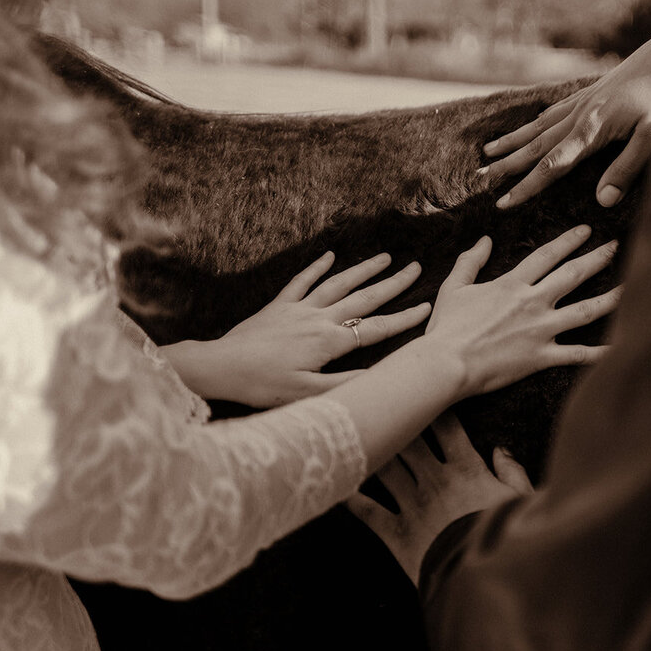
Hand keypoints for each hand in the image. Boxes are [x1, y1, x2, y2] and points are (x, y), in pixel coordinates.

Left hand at [162, 251, 430, 407]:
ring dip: (362, 269)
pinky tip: (330, 255)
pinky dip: (317, 267)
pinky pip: (301, 281)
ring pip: (337, 283)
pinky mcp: (278, 306)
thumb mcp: (308, 394)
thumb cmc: (264, 385)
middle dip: (392, 283)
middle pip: (362, 297)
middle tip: (415, 267)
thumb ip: (346, 383)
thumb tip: (380, 375)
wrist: (221, 366)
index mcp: (329, 341)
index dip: (404, 318)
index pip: (376, 328)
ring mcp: (298, 308)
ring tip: (385, 257)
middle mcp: (318, 318)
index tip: (428, 307)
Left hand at [347, 412, 531, 583]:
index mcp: (466, 469)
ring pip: (385, 465)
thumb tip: (501, 450)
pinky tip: (338, 484)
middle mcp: (435, 480)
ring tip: (357, 432)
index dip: (434, 404)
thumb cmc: (508, 539)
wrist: (484, 578)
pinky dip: (351, 499)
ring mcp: (413, 505)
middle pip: (408, 437)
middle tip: (382, 402)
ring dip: (373, 450)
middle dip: (395, 419)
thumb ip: (513, 473)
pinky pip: (368, 512)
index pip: (447, 426)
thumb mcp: (523, 503)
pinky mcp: (397, 532)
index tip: (424, 390)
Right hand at [424, 225, 620, 398]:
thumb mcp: (453, 287)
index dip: (568, 240)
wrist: (447, 363)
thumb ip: (470, 261)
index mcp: (512, 284)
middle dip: (597, 258)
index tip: (586, 230)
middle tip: (616, 246)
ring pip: (585, 311)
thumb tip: (485, 241)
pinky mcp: (541, 357)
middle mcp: (532, 303)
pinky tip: (622, 347)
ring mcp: (540, 330)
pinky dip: (601, 352)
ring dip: (611, 298)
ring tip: (633, 287)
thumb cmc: (446, 327)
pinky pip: (578, 354)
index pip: (547, 255)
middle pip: (573, 275)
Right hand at [479, 27, 650, 208]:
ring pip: (539, 127)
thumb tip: (601, 202)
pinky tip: (529, 126)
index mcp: (591, 129)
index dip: (527, 186)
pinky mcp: (590, 94)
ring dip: (513, 143)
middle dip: (507, 166)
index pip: (552, 166)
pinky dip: (534, 122)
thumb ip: (627, 169)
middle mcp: (579, 115)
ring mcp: (582, 102)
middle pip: (536, 146)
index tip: (504, 203)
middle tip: (480, 180)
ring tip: (488, 153)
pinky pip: (553, 112)